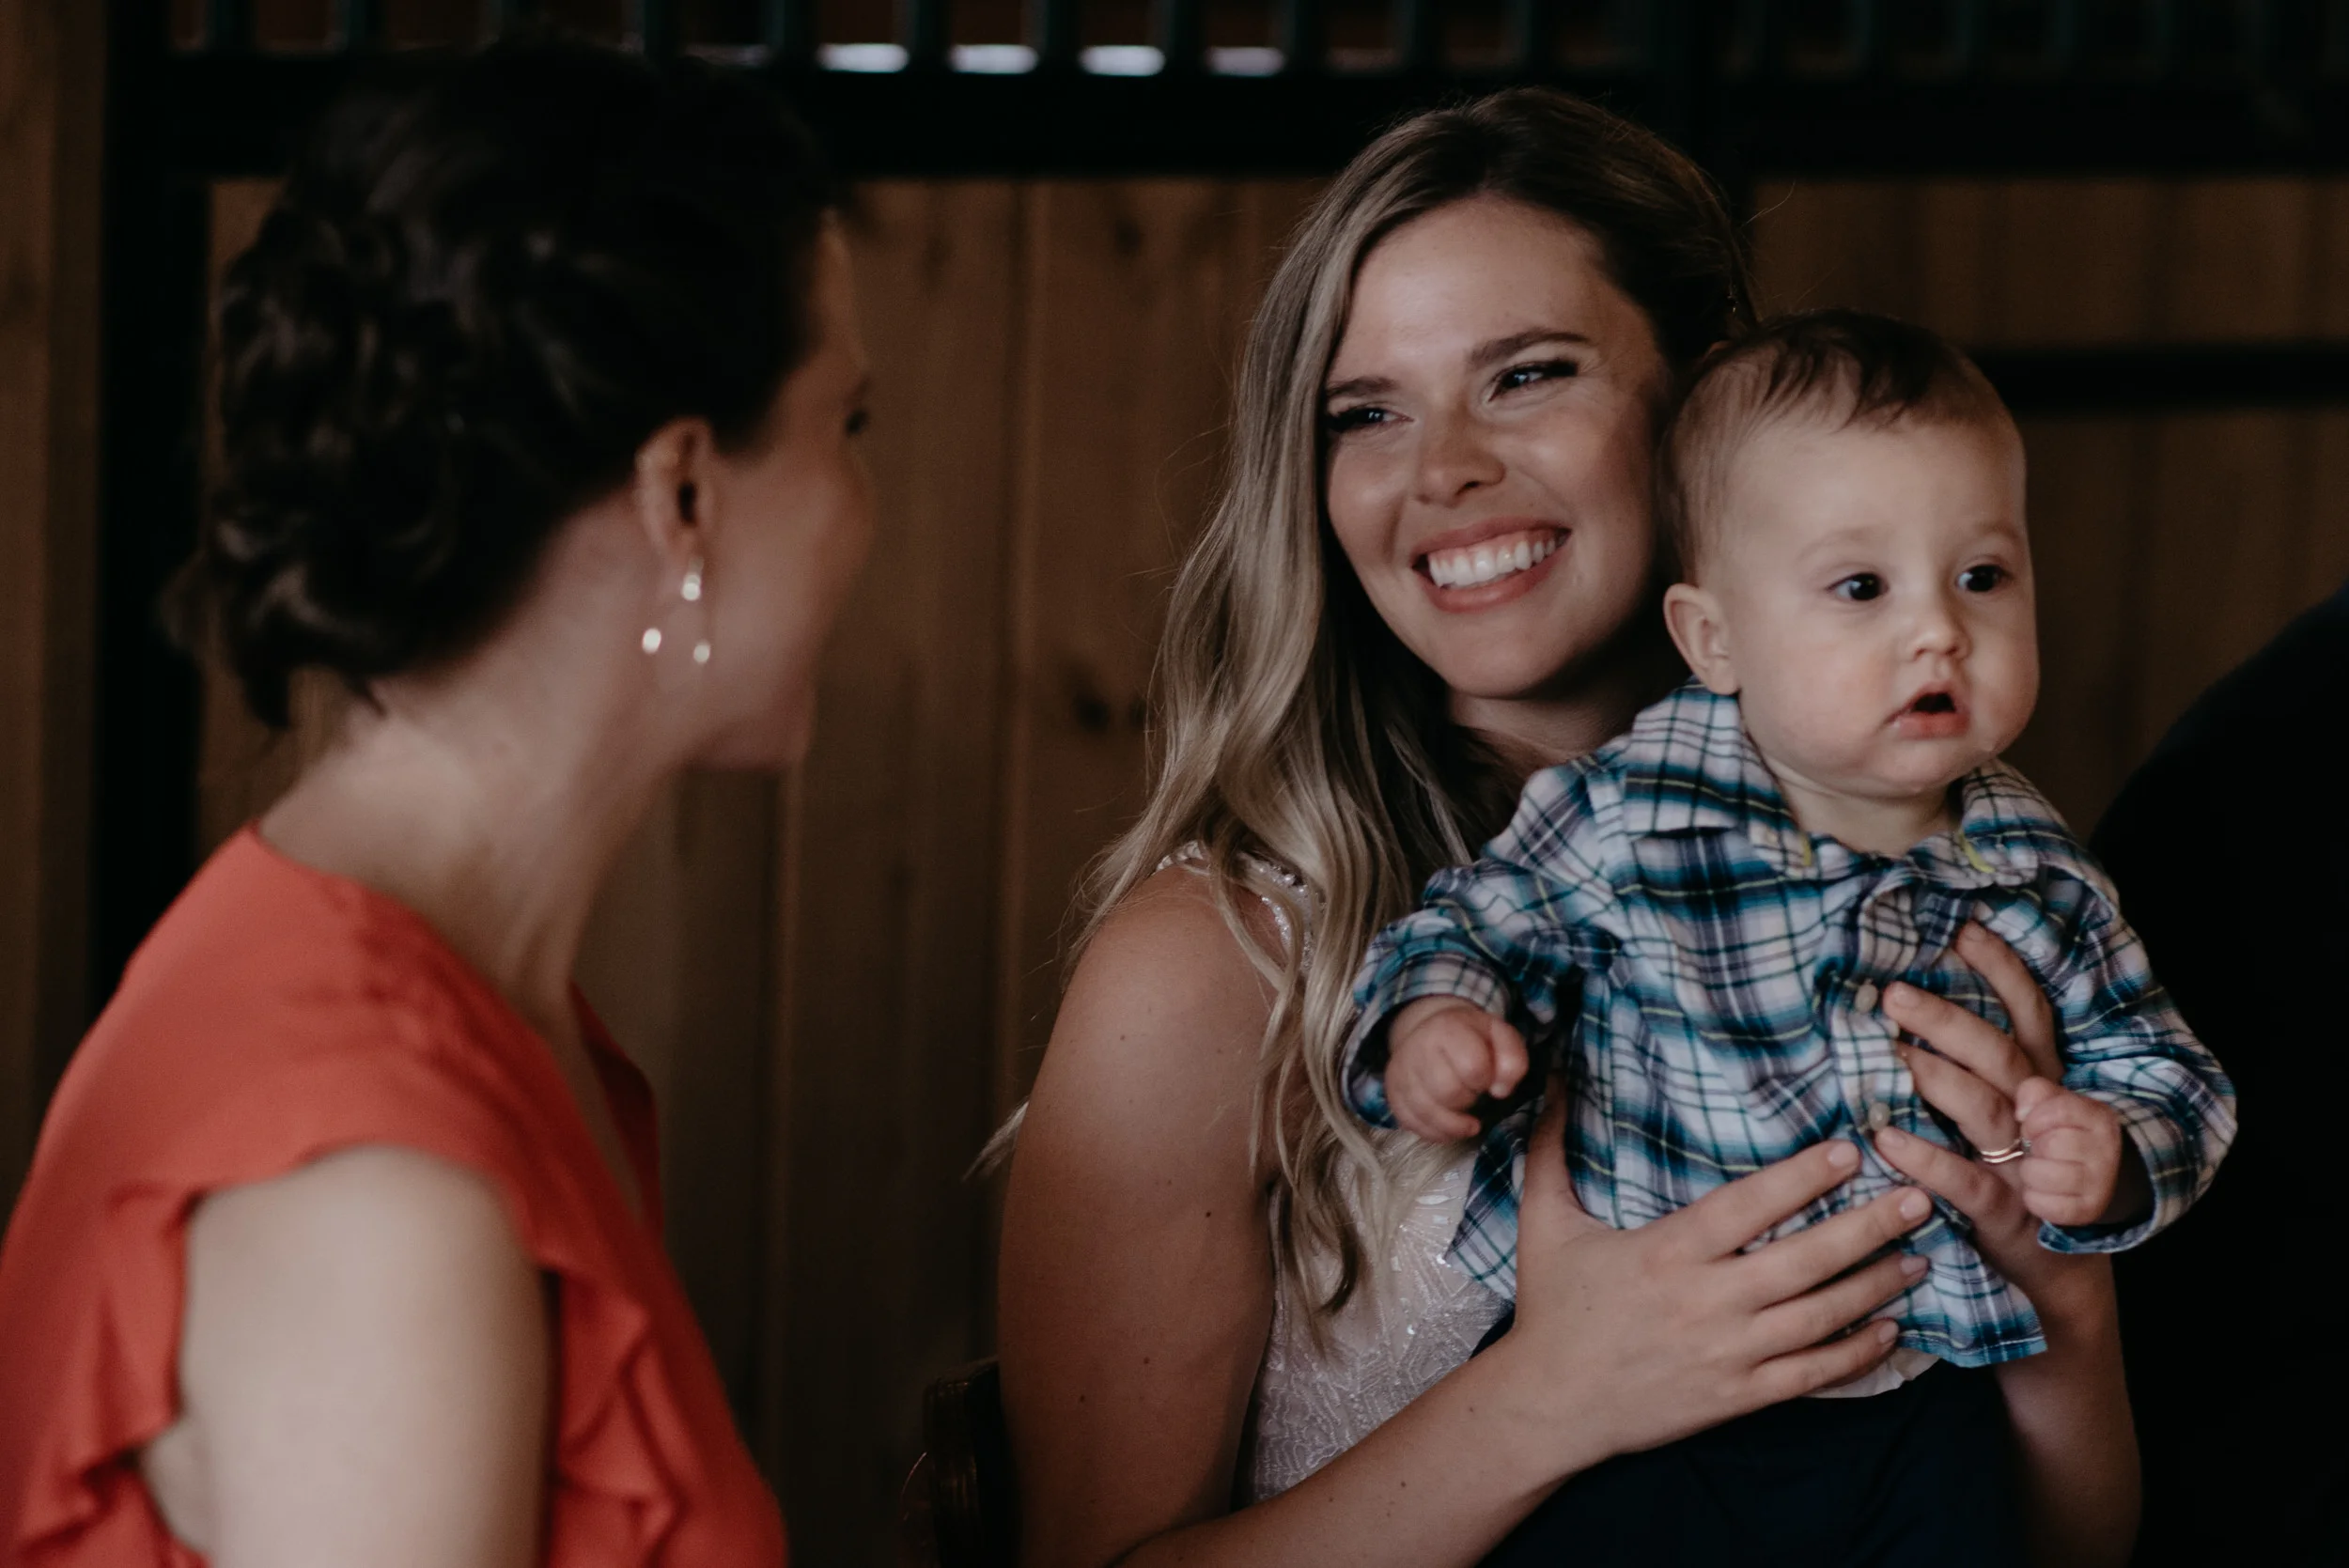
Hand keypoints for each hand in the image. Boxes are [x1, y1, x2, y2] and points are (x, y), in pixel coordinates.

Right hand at [1384, 997, 1527, 1141]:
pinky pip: (1410, 1123)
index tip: (1486, 1078)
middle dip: (1468, 1100)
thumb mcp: (1501, 1036)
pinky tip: (1448, 1127)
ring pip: (1426, 1112)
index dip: (1485, 1081)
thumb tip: (1500, 1091)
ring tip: (1467, 1121)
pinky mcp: (1392, 1092)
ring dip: (1453, 1125)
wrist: (1432, 1031)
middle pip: (1448, 1093)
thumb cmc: (1473, 1038)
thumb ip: (1513, 1060)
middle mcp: (1417, 1047)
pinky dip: (1434, 1132)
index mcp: (1448, 1028)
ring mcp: (1400, 1071)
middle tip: (1473, 1093)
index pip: (1472, 1067)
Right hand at [1496, 1074, 1933, 1464]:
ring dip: (1876, 1286)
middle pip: (1804, 1260)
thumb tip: (1552, 1079)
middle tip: (1919, 1197)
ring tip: (1919, 1256)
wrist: (1551, 1406)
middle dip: (1867, 1227)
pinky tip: (1890, 1328)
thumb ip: (1552, 1149)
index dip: (1801, 1178)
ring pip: (1820, 1317)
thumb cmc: (1554, 1308)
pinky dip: (1857, 1352)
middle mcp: (1706, 1302)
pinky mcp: (1739, 1396)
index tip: (1849, 1150)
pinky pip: (1813, 1375)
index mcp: (1666, 1253)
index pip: (1747, 1207)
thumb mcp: (1543, 1222)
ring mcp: (1728, 1353)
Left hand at [1874, 923, 2129, 1300]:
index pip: (2028, 1018)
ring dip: (1933, 1076)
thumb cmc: (2022, 1181)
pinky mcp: (2008, 1212)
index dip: (2002, 972)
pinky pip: (1966, 1181)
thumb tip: (1919, 1013)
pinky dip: (1925, 1159)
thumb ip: (1981, 1072)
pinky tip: (1884, 1139)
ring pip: (1985, 1109)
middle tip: (1892, 992)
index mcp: (2042, 1088)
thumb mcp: (2010, 1121)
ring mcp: (2027, 1165)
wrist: (2057, 1273)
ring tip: (1884, 1051)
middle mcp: (2039, 1119)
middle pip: (1997, 1056)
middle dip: (1946, 1019)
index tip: (1963, 930)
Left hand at [2013, 1078, 2126, 1228]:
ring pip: (2042, 1175)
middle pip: (2049, 1145)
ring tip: (2040, 1169)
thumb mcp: (2054, 1103)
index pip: (2057, 1110)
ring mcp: (2101, 1183)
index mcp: (2100, 1118)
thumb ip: (2034, 1092)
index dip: (2035, 1119)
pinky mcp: (2088, 1210)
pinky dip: (2035, 1198)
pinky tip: (2043, 1189)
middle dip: (2033, 1147)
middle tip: (2039, 1150)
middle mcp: (2106, 1150)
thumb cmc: (2065, 1132)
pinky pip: (2045, 1204)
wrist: (2097, 1173)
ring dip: (2030, 1173)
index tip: (2033, 1127)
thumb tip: (2021, 1112)